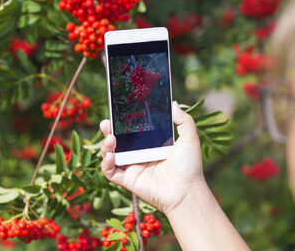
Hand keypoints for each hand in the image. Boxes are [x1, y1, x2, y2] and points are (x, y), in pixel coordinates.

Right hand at [100, 101, 206, 215]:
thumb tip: (174, 103)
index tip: (119, 110)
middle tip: (106, 122)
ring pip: (110, 153)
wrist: (186, 191)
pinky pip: (110, 172)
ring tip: (110, 139)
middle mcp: (139, 154)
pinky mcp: (127, 179)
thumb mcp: (189, 138)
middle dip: (108, 130)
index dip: (124, 121)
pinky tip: (110, 156)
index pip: (132, 129)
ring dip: (105, 145)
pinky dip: (105, 164)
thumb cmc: (190, 167)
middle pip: (117, 139)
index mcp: (151, 143)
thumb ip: (183, 120)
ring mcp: (132, 167)